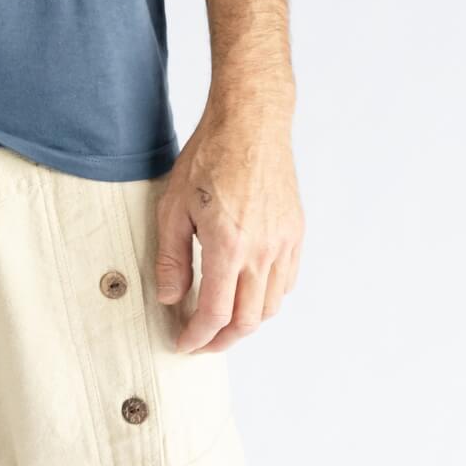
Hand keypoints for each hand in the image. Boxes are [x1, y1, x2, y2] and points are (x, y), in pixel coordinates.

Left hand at [152, 102, 304, 353]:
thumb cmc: (209, 155)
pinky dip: (267, 298)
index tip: (183, 343)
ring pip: (270, 306)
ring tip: (221, 319)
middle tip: (200, 341)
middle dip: (222, 340)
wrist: (251, 122)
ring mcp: (284, 243)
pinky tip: (247, 290)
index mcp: (229, 246)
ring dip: (245, 322)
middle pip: (247, 320)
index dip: (197, 336)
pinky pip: (286, 282)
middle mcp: (263, 251)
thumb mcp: (173, 205)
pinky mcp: (296, 232)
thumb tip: (170, 298)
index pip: (215, 313)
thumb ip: (172, 257)